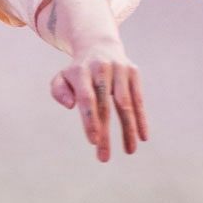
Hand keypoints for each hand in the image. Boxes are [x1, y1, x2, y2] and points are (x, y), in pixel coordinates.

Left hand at [49, 39, 147, 161]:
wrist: (99, 44)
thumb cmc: (78, 71)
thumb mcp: (62, 77)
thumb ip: (59, 91)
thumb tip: (70, 106)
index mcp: (81, 71)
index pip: (86, 99)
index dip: (90, 120)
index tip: (93, 142)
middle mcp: (101, 69)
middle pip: (105, 105)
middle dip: (106, 133)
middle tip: (104, 158)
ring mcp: (119, 69)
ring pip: (125, 103)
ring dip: (128, 129)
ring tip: (130, 151)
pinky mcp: (133, 72)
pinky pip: (139, 98)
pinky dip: (141, 118)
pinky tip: (143, 136)